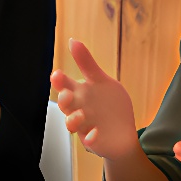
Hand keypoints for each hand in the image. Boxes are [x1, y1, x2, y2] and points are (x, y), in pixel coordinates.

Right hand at [50, 39, 141, 161]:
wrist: (123, 133)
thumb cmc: (109, 105)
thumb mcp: (101, 81)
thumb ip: (86, 63)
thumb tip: (72, 40)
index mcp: (79, 93)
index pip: (64, 85)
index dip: (58, 80)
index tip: (57, 74)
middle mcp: (78, 109)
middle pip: (64, 104)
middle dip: (63, 100)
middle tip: (67, 95)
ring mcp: (84, 125)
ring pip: (72, 123)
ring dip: (73, 119)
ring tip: (82, 115)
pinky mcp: (93, 140)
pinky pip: (89, 140)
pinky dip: (91, 137)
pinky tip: (96, 133)